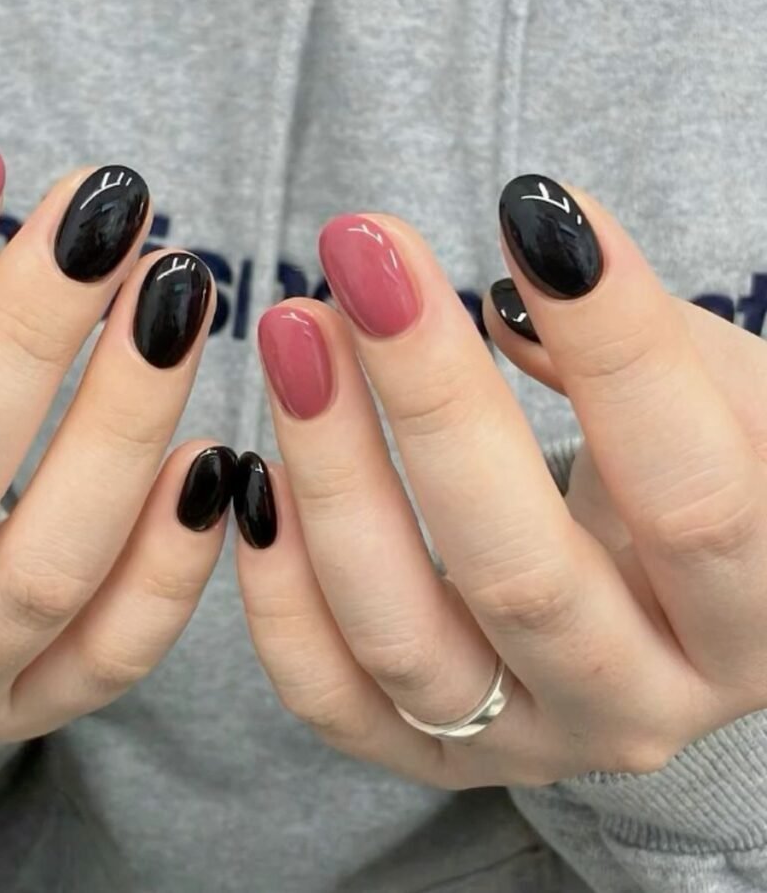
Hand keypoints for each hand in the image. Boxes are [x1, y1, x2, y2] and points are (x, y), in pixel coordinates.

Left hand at [238, 177, 766, 788]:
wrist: (670, 617)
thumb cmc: (706, 479)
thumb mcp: (726, 415)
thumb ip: (640, 357)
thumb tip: (504, 306)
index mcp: (755, 620)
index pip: (694, 491)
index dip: (618, 345)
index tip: (531, 209)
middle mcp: (637, 703)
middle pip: (523, 571)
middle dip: (431, 396)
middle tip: (363, 257)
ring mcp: (522, 741)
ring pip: (404, 635)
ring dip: (329, 474)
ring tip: (292, 338)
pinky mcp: (427, 756)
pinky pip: (328, 694)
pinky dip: (276, 589)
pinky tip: (250, 475)